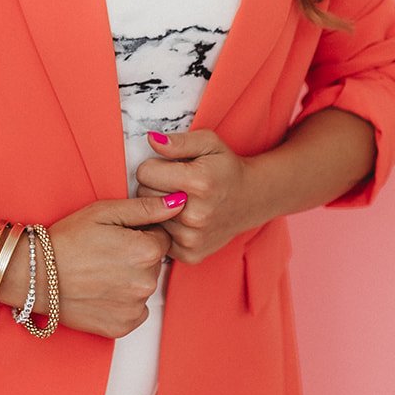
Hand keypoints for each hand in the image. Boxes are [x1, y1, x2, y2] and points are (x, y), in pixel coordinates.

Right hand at [18, 194, 177, 339]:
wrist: (34, 275)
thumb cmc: (67, 240)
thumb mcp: (105, 213)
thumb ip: (146, 208)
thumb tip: (180, 202)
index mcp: (146, 251)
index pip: (161, 239)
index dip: (140, 234)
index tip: (116, 237)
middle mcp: (146, 283)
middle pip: (154, 264)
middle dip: (136, 257)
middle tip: (105, 254)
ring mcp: (135, 308)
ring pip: (144, 287)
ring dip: (130, 280)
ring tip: (99, 273)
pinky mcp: (122, 328)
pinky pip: (134, 311)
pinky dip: (122, 303)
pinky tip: (100, 292)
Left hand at [135, 129, 258, 263]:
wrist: (251, 199)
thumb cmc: (225, 167)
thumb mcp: (208, 143)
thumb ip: (179, 141)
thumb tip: (151, 140)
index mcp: (198, 183)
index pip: (145, 172)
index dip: (153, 166)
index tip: (167, 167)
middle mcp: (195, 215)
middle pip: (143, 195)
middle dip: (154, 186)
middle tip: (174, 183)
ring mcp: (193, 238)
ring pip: (150, 218)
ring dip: (159, 208)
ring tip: (181, 200)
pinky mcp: (190, 254)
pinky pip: (159, 237)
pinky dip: (166, 227)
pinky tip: (182, 218)